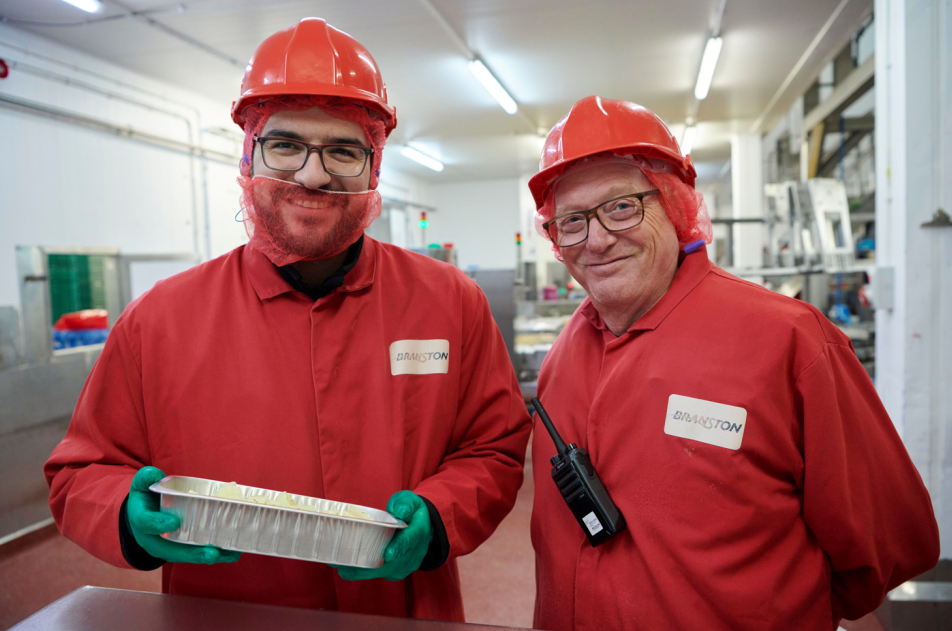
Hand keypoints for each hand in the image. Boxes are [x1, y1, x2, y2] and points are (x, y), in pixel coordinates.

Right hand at [126, 466, 240, 564]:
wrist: (144, 514)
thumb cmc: (145, 497)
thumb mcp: (141, 484)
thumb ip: (146, 478)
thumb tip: (154, 474)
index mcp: (140, 521)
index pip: (146, 523)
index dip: (159, 524)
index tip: (175, 522)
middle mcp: (153, 539)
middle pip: (171, 550)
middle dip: (192, 553)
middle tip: (212, 553)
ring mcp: (167, 547)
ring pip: (187, 555)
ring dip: (208, 556)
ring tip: (229, 555)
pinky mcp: (181, 549)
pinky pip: (196, 554)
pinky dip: (215, 554)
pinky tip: (233, 553)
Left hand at [333, 490, 431, 581]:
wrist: (424, 530)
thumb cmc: (412, 512)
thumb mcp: (411, 501)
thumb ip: (404, 503)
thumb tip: (398, 511)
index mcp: (418, 532)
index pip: (409, 540)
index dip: (399, 547)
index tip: (389, 554)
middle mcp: (414, 553)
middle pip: (392, 565)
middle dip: (368, 568)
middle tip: (345, 567)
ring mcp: (406, 566)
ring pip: (383, 572)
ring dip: (361, 571)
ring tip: (339, 566)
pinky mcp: (397, 572)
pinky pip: (380, 574)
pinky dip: (364, 572)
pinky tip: (347, 567)